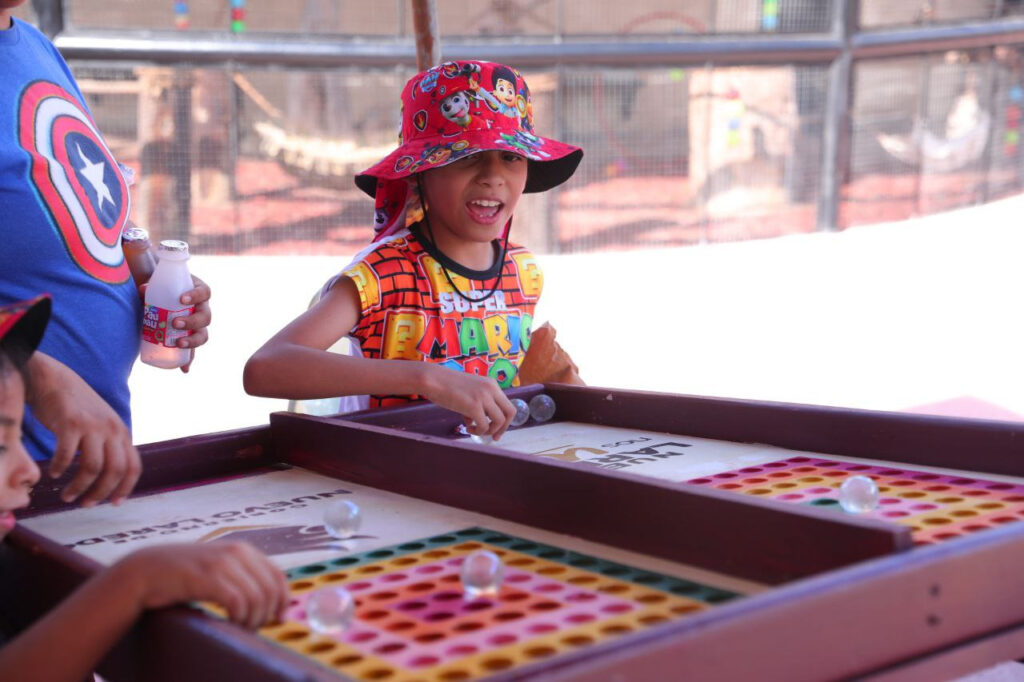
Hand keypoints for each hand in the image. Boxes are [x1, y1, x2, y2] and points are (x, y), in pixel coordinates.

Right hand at [28, 354, 139, 505]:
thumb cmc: (78, 409)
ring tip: (67, 495)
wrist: (56, 381)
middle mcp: (112, 429)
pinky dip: (60, 468)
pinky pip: (66, 455)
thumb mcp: (103, 426)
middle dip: (100, 493)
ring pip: (91, 468)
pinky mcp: (71, 423)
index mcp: (123, 433)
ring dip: (78, 487)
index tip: (113, 503)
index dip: (125, 488)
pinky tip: (54, 473)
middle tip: (85, 504)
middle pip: (114, 471)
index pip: (133, 467)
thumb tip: (112, 479)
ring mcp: (92, 426)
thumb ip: (110, 446)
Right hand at [115, 542, 287, 628]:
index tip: (280, 618)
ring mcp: (221, 563)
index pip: (277, 575)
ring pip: (256, 597)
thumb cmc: (183, 576)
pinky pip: (237, 601)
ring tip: (239, 627)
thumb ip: (242, 577)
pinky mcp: (207, 577)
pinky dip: (238, 617)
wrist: (146, 570)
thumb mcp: (218, 569)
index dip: (283, 599)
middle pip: (269, 589)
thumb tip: (271, 603)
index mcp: (243, 550)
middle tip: (251, 628)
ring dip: (251, 619)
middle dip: (266, 614)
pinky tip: (229, 623)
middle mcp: (236, 552)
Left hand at [141, 274, 211, 372]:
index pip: (205, 292)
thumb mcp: (157, 284)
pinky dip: (189, 361)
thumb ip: (150, 285)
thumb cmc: (160, 286)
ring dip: (193, 341)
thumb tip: (142, 290)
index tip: (182, 299)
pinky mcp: (188, 337)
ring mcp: (197, 325)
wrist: (158, 295)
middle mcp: (202, 309)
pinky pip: (193, 351)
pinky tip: (184, 368)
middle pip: (205, 317)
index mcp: (199, 292)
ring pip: (202, 334)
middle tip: (175, 323)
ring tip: (179, 343)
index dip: (197, 296)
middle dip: (193, 322)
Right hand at [420, 365, 515, 439]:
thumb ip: (476, 404)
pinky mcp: (474, 406)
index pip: (507, 405)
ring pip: (499, 421)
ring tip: (476, 430)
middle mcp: (491, 389)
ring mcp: (483, 397)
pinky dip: (478, 431)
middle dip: (503, 428)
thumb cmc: (446, 386)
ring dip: (489, 430)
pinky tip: (468, 428)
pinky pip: (484, 425)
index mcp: (491, 384)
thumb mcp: (468, 391)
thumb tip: (475, 422)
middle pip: (510, 412)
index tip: (496, 430)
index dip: (505, 420)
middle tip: (494, 437)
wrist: (433, 379)